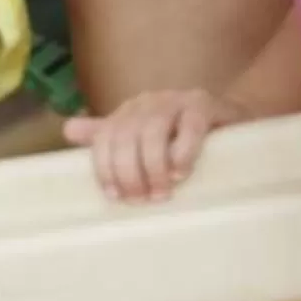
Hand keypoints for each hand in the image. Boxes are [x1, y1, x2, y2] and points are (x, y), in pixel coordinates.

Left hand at [64, 88, 241, 202]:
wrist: (232, 120)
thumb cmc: (183, 137)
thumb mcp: (144, 138)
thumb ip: (109, 135)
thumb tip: (67, 129)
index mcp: (129, 111)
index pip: (104, 137)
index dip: (105, 168)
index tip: (115, 197)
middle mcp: (148, 102)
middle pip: (125, 136)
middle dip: (129, 173)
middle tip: (141, 201)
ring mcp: (177, 100)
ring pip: (153, 132)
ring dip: (154, 167)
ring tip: (162, 193)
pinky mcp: (204, 104)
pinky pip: (189, 126)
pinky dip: (183, 152)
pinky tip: (182, 173)